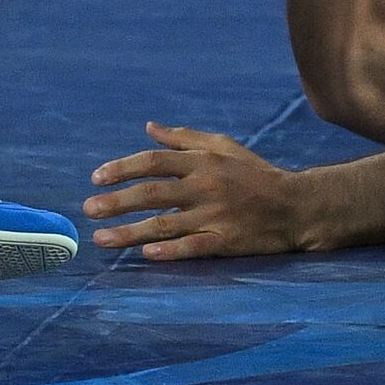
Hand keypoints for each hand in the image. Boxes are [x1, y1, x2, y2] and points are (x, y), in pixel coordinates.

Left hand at [84, 122, 300, 258]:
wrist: (296, 205)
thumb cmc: (256, 174)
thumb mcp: (224, 147)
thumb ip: (185, 138)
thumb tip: (149, 127)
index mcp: (204, 162)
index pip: (155, 161)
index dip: (123, 168)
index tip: (96, 177)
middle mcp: (206, 186)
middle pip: (153, 193)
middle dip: (117, 201)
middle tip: (88, 208)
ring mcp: (215, 215)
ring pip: (166, 224)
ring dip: (130, 232)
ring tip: (101, 239)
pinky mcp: (226, 241)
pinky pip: (194, 247)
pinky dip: (170, 252)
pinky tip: (147, 256)